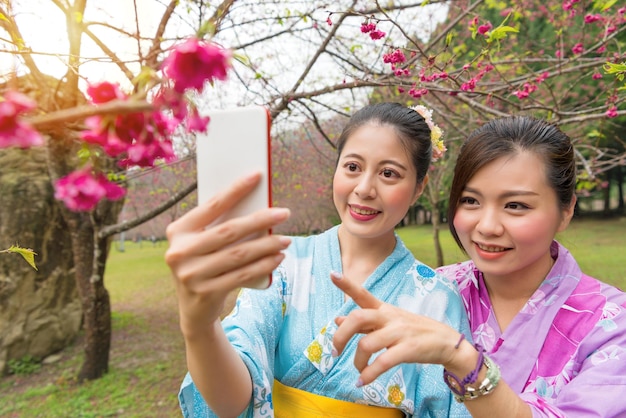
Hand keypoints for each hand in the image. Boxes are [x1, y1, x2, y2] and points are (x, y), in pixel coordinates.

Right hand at [165, 172, 290, 336]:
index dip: (236, 189)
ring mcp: (190, 274)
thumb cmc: (204, 265)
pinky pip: (242, 275)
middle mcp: (179, 252)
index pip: (211, 205)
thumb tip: (258, 204)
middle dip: (260, 220)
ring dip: (267, 245)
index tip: (258, 175)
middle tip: (284, 213)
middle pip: (229, 231)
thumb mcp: (201, 244)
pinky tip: (278, 258)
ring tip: (286, 239)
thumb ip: (219, 226)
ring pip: (238, 254)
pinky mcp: (205, 293)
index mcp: (177, 231)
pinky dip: (264, 265)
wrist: (194, 309)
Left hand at [331, 272, 461, 385]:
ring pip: (366, 345)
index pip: (362, 294)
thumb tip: (338, 318)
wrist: (446, 342)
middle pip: (358, 318)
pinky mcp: (408, 349)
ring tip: (359, 370)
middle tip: (335, 351)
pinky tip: (363, 381)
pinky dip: (369, 375)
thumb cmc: (413, 331)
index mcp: (383, 309)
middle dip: (340, 336)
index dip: (347, 285)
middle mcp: (389, 317)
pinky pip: (382, 363)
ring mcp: (399, 332)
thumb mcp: (388, 322)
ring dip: (357, 362)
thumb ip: (363, 323)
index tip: (332, 274)